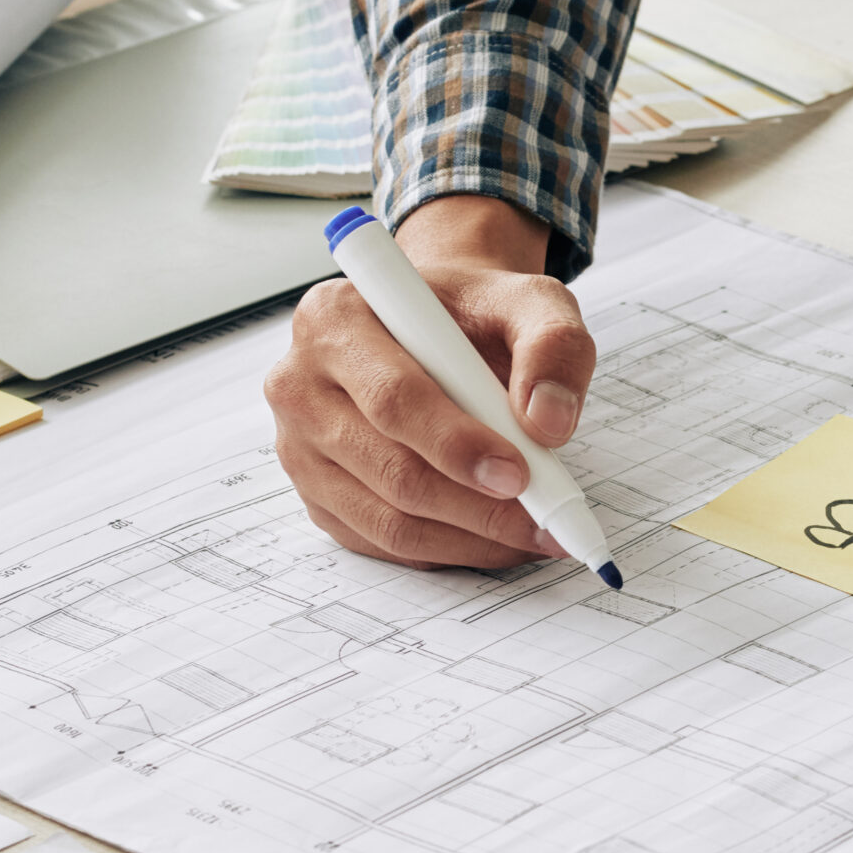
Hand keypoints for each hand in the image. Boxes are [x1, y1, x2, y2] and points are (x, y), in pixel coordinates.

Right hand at [264, 195, 595, 569]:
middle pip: (390, 470)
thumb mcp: (527, 301)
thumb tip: (548, 421)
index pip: (394, 398)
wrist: (440, 333)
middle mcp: (301, 385)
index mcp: (335, 319)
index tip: (519, 473)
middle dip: (477, 507)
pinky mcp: (318, 494)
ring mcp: (302, 447)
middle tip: (542, 521)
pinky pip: (383, 543)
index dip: (457, 445)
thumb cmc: (474, 316)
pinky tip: (495, 539)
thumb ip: (551, 343)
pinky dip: (448, 550)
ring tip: (532, 534)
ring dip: (469, 539)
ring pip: (387, 520)